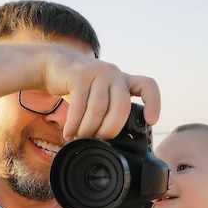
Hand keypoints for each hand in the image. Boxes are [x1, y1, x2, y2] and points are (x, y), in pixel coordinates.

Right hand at [41, 45, 160, 140]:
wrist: (54, 64)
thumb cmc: (79, 86)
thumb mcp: (99, 94)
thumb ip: (109, 109)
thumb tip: (109, 142)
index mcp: (123, 80)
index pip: (147, 86)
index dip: (153, 103)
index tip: (151, 121)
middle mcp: (114, 73)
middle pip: (121, 107)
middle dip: (109, 130)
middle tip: (97, 140)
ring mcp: (97, 71)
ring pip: (99, 109)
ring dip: (88, 129)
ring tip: (79, 137)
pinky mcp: (79, 74)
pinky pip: (79, 106)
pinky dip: (74, 124)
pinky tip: (69, 133)